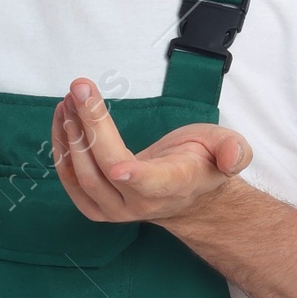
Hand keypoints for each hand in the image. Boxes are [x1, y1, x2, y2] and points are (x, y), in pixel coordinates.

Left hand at [52, 78, 251, 223]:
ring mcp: (114, 210)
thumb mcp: (228, 149)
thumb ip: (234, 151)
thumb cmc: (202, 164)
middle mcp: (140, 203)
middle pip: (105, 167)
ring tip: (69, 98)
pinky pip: (70, 180)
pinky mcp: (95, 207)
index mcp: (171, 186)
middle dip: (90, 124)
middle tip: (80, 88)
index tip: (117, 166)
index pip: (148, 183)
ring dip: (70, 133)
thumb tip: (233, 155)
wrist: (186, 197)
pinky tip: (63, 118)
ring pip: (82, 175)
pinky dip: (62, 148)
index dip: (132, 176)